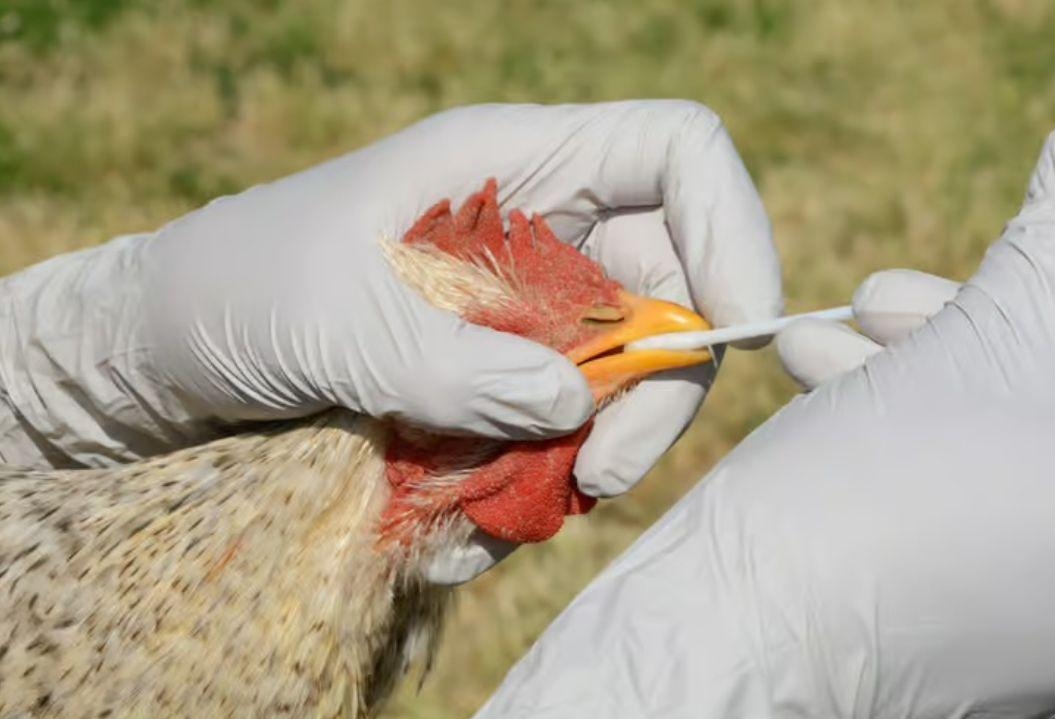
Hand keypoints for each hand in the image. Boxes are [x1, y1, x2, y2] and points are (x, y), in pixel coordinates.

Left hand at [0, 101, 780, 504]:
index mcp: (515, 163)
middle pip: (672, 289)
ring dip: (584, 454)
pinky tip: (459, 522)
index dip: (732, 228)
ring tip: (496, 509)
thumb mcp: (337, 322)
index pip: (677, 156)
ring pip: (623, 380)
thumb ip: (458, 367)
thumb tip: (574, 409)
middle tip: (600, 473)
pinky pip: (562, 434)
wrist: (167, 350)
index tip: (736, 329)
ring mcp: (526, 311)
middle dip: (656, 389)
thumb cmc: (237, 291)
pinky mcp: (502, 379)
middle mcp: (541, 231)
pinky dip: (531, 484)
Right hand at [472, 125, 1054, 717]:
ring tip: (831, 346)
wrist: (738, 646)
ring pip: (1038, 466)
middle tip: (888, 298)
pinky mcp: (1016, 656)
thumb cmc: (851, 496)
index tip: (1031, 278)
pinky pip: (1003, 530)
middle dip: (992, 329)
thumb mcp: (967, 342)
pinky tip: (836, 404)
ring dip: (938, 383)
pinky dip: (936, 461)